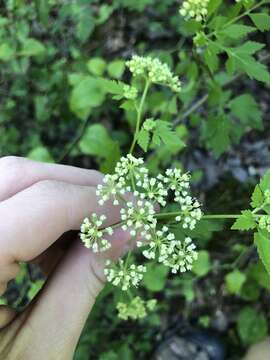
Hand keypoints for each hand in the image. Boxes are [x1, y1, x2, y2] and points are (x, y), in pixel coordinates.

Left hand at [0, 157, 129, 359]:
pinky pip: (7, 203)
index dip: (99, 202)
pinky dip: (41, 215)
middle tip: (124, 209)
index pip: (44, 204)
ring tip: (94, 235)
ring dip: (62, 200)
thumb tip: (127, 233)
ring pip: (13, 182)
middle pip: (21, 176)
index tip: (139, 212)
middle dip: (82, 188)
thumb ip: (82, 283)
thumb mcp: (38, 348)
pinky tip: (58, 247)